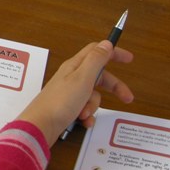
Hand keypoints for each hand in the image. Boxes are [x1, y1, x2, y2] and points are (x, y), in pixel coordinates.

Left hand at [18, 40, 133, 147]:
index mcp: (74, 66)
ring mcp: (68, 93)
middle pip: (98, 76)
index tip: (130, 59)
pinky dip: (86, 116)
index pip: (96, 52)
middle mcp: (71, 77)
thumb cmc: (61, 101)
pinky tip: (83, 122)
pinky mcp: (66, 107)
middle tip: (127, 98)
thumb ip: (96, 60)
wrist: (40, 126)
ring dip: (92, 106)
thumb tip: (106, 43)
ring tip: (84, 114)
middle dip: (113, 88)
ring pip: (92, 96)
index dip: (113, 53)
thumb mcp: (82, 78)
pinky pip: (84, 109)